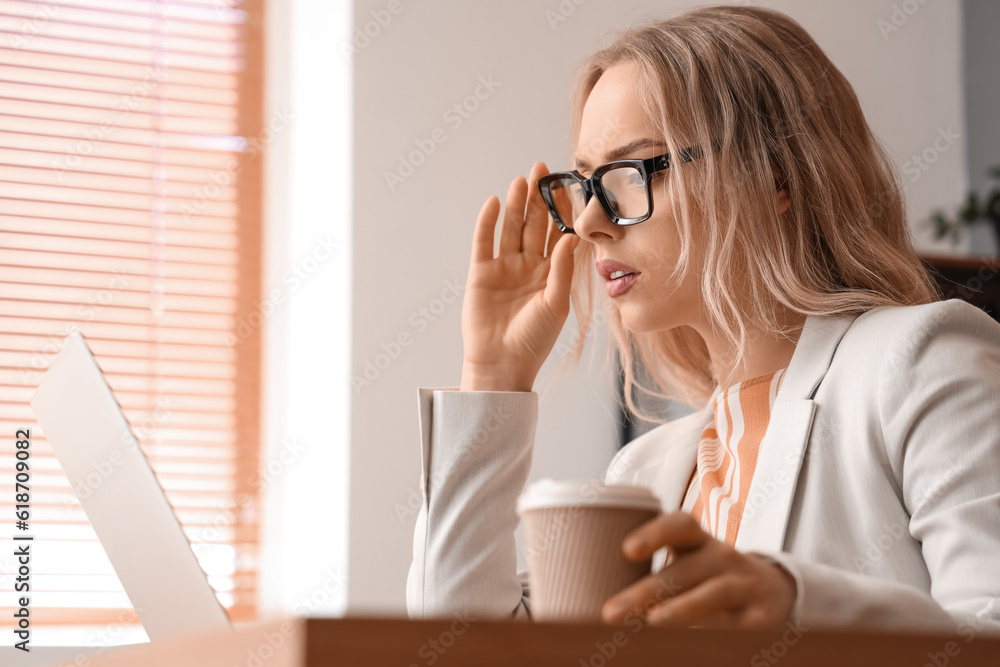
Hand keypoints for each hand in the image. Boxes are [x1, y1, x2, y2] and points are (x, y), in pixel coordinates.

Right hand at [460, 162, 580, 391]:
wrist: (502, 364)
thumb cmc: (534, 340)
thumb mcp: (556, 304)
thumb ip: (562, 270)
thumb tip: (572, 237)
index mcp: (550, 273)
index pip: (558, 234)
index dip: (562, 210)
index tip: (569, 185)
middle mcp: (528, 265)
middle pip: (534, 224)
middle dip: (538, 198)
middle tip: (542, 170)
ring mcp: (504, 267)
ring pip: (511, 228)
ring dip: (516, 204)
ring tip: (522, 180)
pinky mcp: (481, 272)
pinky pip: (484, 241)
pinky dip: (487, 221)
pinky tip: (495, 203)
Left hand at [601, 512, 796, 628]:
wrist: (777, 594)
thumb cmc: (710, 579)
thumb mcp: (688, 565)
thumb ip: (651, 575)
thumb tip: (584, 594)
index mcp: (699, 542)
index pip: (681, 525)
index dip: (655, 533)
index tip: (626, 550)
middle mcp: (723, 558)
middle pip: (684, 571)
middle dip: (646, 591)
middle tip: (610, 613)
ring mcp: (746, 586)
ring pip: (712, 595)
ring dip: (681, 610)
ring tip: (653, 623)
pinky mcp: (764, 618)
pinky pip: (737, 627)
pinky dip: (713, 636)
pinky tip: (690, 647)